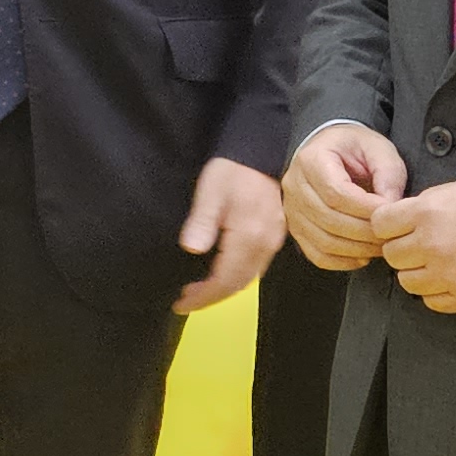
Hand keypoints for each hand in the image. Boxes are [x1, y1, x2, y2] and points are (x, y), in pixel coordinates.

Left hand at [175, 156, 284, 312]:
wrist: (258, 152)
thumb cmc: (231, 171)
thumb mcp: (210, 192)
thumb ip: (202, 221)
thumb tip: (192, 249)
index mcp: (249, 236)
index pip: (225, 280)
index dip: (203, 297)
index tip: (181, 304)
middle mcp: (266, 244)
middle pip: (238, 284)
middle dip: (211, 297)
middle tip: (185, 300)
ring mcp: (273, 241)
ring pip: (249, 278)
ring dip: (223, 289)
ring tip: (198, 290)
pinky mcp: (275, 236)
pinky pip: (256, 267)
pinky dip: (236, 277)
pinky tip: (220, 273)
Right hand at [283, 124, 409, 271]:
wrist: (331, 149)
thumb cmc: (354, 148)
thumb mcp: (378, 149)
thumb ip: (388, 174)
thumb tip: (391, 207)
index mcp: (312, 160)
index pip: (336, 193)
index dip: (365, 209)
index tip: (389, 214)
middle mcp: (295, 186)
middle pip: (328, 219)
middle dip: (364, 232)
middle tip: (391, 234)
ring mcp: (292, 210)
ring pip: (322, 240)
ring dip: (356, 249)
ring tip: (380, 246)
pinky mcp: (296, 229)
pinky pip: (316, 254)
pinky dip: (341, 261)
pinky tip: (362, 256)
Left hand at [381, 176, 455, 314]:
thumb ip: (432, 203)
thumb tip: (409, 217)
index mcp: (430, 211)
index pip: (380, 223)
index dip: (389, 225)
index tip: (399, 228)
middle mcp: (432, 244)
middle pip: (392, 255)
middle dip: (404, 250)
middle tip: (422, 247)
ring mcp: (447, 275)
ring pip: (408, 282)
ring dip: (420, 273)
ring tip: (441, 264)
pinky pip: (432, 301)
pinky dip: (438, 292)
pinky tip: (455, 279)